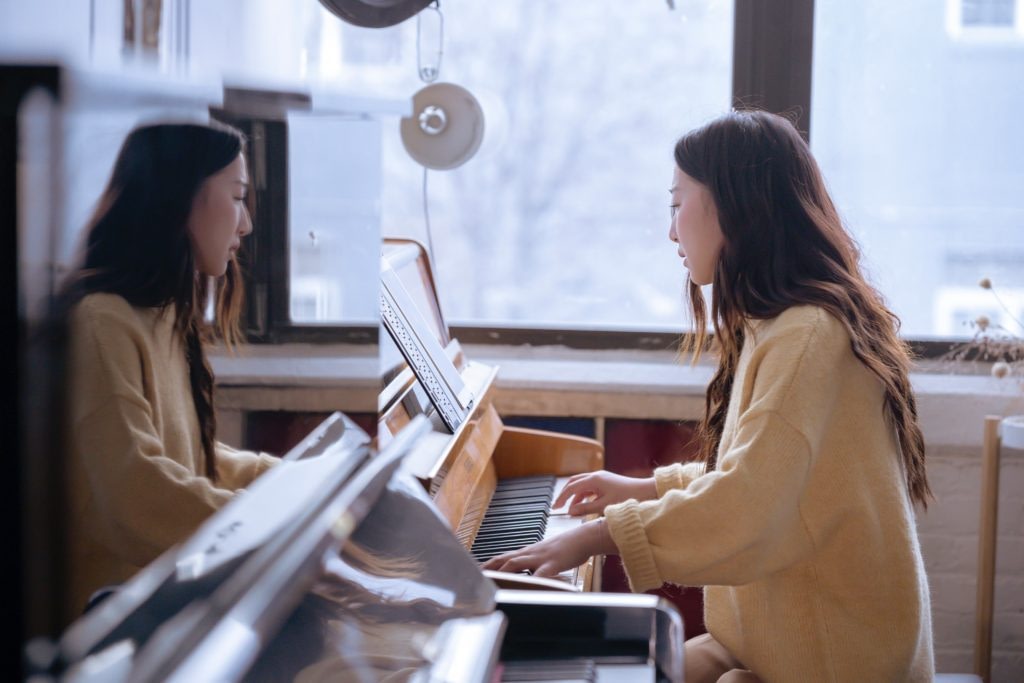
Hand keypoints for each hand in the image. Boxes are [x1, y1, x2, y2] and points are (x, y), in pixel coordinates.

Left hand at [481, 519, 617, 577]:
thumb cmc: (569, 547)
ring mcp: (540, 557)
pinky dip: (531, 582)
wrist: (584, 537)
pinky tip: (525, 589)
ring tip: (491, 581)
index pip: (504, 557)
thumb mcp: (549, 555)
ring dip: (502, 572)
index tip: (478, 571)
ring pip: (516, 564)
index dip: (490, 564)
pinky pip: (540, 574)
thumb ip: (538, 564)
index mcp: (529, 552)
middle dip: (489, 568)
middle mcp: (531, 553)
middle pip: (504, 559)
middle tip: (475, 577)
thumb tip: (531, 573)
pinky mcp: (553, 563)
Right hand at [553, 471, 657, 516]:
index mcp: (594, 480)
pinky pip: (590, 487)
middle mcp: (596, 476)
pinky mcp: (606, 482)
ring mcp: (601, 478)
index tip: (555, 508)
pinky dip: (584, 495)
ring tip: (572, 509)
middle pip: (574, 482)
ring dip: (575, 495)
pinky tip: (584, 504)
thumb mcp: (604, 506)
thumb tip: (571, 511)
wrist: (646, 492)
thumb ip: (585, 509)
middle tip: (558, 505)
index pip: (571, 488)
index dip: (561, 498)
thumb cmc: (627, 498)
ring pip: (582, 484)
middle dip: (565, 494)